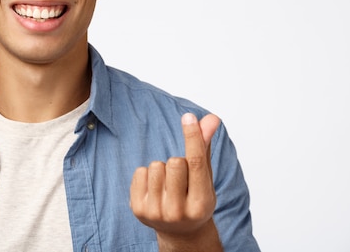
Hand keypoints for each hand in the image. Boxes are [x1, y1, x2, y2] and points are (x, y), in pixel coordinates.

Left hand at [130, 113, 220, 241]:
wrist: (179, 232)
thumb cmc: (194, 199)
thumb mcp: (205, 178)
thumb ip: (205, 148)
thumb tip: (211, 118)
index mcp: (201, 204)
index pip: (196, 163)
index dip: (193, 137)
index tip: (188, 117)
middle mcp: (179, 211)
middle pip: (174, 162)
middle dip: (177, 163)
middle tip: (181, 180)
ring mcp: (157, 212)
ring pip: (156, 166)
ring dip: (162, 169)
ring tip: (167, 186)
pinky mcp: (138, 209)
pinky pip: (140, 172)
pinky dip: (147, 175)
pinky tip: (154, 189)